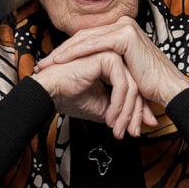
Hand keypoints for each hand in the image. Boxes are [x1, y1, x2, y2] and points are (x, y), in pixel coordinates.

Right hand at [31, 49, 155, 138]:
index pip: (133, 89)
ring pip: (132, 87)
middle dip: (135, 114)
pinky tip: (110, 117)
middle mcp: (115, 58)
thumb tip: (140, 122)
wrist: (48, 91)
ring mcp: (112, 54)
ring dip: (126, 112)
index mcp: (113, 66)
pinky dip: (118, 104)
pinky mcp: (107, 57)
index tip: (135, 130)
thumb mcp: (102, 107)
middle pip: (135, 87)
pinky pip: (122, 84)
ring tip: (117, 128)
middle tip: (132, 132)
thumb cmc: (68, 96)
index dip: (137, 111)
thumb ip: (120, 109)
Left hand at [35, 16, 188, 106]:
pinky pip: (94, 45)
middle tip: (43, 64)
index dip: (67, 52)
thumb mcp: (121, 72)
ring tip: (48, 64)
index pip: (87, 39)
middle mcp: (123, 24)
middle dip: (61, 52)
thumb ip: (106, 65)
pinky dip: (76, 53)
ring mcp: (124, 27)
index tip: (51, 65)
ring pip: (85, 39)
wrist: (167, 90)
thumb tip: (87, 71)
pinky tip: (62, 61)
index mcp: (121, 30)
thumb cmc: (148, 86)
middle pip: (83, 37)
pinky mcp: (125, 35)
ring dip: (64, 53)